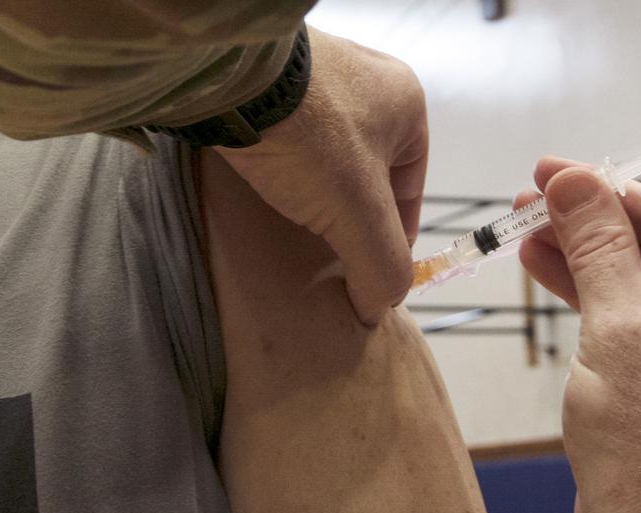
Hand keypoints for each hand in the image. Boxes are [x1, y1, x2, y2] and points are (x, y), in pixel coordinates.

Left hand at [214, 26, 426, 323]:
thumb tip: (381, 307)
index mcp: (407, 106)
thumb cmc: (314, 138)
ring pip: (327, 158)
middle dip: (351, 217)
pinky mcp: (271, 82)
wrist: (230, 76)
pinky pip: (290, 138)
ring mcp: (317, 77)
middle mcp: (368, 82)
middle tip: (329, 253)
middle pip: (367, 176)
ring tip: (294, 227)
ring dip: (316, 194)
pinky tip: (268, 190)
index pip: (410, 190)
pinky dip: (284, 168)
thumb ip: (382, 265)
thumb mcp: (360, 212)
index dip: (393, 239)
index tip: (369, 272)